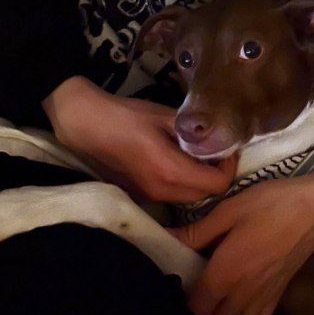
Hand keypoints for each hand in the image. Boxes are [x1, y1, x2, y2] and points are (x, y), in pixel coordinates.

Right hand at [42, 76, 234, 202]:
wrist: (85, 124)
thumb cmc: (127, 116)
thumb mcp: (166, 117)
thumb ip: (193, 133)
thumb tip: (216, 139)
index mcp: (171, 171)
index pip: (218, 185)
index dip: (229, 167)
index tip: (225, 149)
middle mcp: (161, 191)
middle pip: (205, 195)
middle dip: (215, 175)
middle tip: (213, 151)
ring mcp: (147, 197)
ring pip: (188, 198)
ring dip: (198, 181)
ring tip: (193, 155)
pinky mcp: (137, 196)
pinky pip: (170, 195)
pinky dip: (180, 183)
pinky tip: (173, 161)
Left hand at [172, 160, 313, 314]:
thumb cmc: (271, 204)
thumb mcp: (229, 210)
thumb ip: (196, 232)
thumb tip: (164, 239)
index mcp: (225, 274)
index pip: (195, 311)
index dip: (180, 308)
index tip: (173, 291)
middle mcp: (242, 295)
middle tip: (189, 304)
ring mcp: (262, 300)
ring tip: (210, 314)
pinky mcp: (277, 299)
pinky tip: (236, 313)